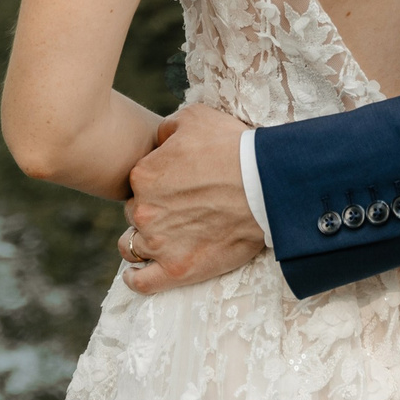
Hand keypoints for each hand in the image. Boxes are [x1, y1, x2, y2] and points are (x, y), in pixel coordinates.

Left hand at [121, 105, 263, 294]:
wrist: (267, 185)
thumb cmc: (235, 148)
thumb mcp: (195, 118)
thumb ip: (166, 128)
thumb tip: (159, 141)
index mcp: (144, 175)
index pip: (137, 184)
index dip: (156, 184)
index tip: (177, 186)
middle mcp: (144, 210)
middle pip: (135, 214)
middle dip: (152, 212)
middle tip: (181, 209)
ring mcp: (159, 243)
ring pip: (132, 246)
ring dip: (144, 241)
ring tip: (164, 239)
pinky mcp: (177, 269)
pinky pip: (141, 282)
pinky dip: (137, 278)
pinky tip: (140, 273)